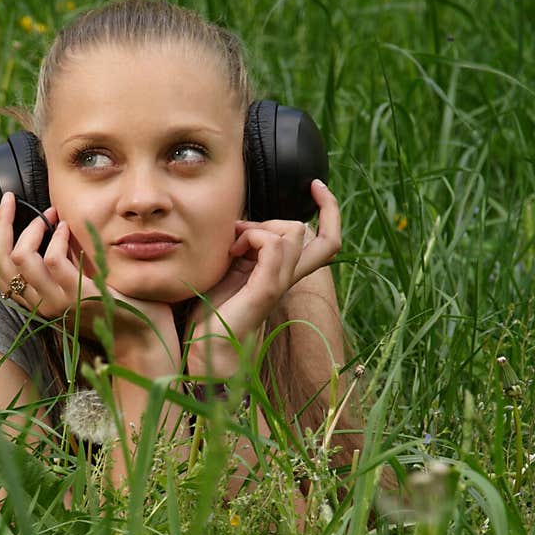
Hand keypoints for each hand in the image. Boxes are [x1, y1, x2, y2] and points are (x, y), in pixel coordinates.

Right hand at [0, 192, 180, 368]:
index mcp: (32, 303)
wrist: (141, 336)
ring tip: (51, 213)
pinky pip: (54, 260)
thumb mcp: (73, 281)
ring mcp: (56, 303)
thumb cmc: (112, 306)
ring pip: (21, 258)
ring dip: (32, 227)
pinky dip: (57, 237)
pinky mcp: (77, 296)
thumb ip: (55, 262)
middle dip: (0, 224)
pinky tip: (67, 227)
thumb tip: (43, 223)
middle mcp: (37, 306)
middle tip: (10, 199)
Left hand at [185, 178, 340, 377]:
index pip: (326, 239)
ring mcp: (279, 284)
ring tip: (233, 246)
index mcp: (282, 273)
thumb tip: (241, 222)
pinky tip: (232, 253)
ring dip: (259, 227)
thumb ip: (244, 247)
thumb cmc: (210, 313)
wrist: (204, 351)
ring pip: (294, 232)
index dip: (330, 209)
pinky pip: (273, 246)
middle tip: (238, 236)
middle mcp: (288, 278)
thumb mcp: (229, 269)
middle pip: (312, 232)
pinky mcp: (266, 290)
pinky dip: (252, 237)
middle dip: (273, 218)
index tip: (315, 184)